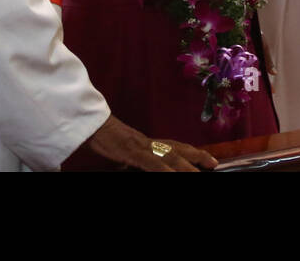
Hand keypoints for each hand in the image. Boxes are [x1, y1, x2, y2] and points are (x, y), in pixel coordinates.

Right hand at [79, 115, 217, 171]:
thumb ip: (132, 160)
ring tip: (199, 174)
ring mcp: (140, 146)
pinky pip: (151, 163)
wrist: (84, 124)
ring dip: (186, 166)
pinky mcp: (130, 152)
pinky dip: (164, 170)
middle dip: (197, 156)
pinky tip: (174, 174)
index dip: (191, 152)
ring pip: (169, 156)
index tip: (208, 159)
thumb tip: (135, 165)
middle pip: (177, 148)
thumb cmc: (99, 138)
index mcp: (144, 142)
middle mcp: (146, 142)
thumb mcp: (119, 153)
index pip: (173, 146)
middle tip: (215, 164)